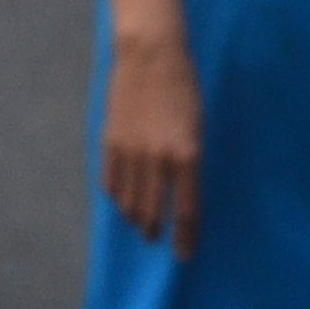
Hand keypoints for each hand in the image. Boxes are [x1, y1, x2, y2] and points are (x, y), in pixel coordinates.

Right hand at [103, 25, 202, 250]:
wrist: (151, 53)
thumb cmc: (183, 86)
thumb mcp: (198, 125)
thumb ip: (190, 159)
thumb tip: (182, 187)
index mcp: (187, 154)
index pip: (186, 210)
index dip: (185, 237)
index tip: (184, 255)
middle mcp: (158, 158)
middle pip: (153, 211)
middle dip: (157, 231)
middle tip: (158, 241)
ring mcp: (131, 151)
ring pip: (128, 201)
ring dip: (134, 217)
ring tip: (139, 224)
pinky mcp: (111, 141)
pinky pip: (110, 180)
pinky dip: (116, 195)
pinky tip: (121, 200)